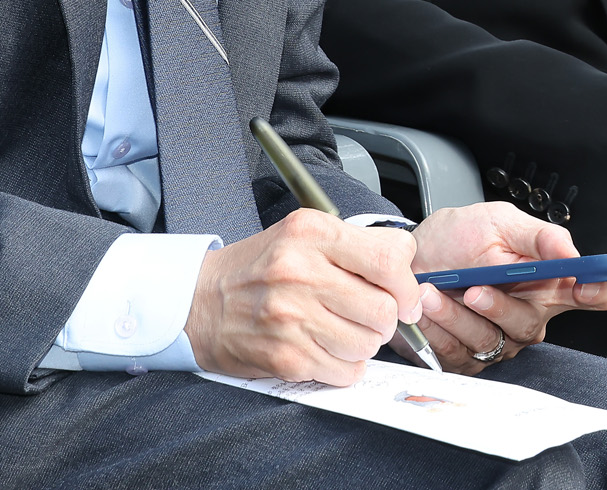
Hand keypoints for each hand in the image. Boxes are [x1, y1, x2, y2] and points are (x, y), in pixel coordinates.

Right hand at [186, 209, 421, 384]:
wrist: (198, 303)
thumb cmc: (257, 268)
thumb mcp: (302, 234)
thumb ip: (358, 243)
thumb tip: (408, 262)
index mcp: (312, 235)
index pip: (388, 259)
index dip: (407, 284)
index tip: (406, 295)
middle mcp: (301, 273)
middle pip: (384, 309)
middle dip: (386, 318)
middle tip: (369, 315)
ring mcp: (292, 318)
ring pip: (369, 344)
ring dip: (364, 342)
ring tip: (341, 330)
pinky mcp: (286, 357)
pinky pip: (345, 371)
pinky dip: (344, 365)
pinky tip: (324, 347)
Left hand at [405, 201, 606, 374]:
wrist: (409, 257)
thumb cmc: (456, 239)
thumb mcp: (497, 222)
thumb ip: (538, 236)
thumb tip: (571, 253)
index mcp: (548, 280)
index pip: (594, 294)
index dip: (598, 291)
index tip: (581, 284)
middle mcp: (529, 314)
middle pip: (531, 324)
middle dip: (498, 306)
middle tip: (472, 288)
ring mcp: (500, 340)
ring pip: (490, 340)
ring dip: (456, 315)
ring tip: (432, 291)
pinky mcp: (467, 357)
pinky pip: (458, 353)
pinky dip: (438, 328)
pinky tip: (426, 306)